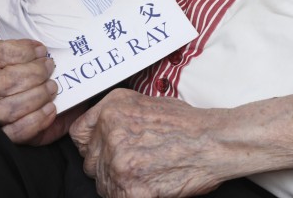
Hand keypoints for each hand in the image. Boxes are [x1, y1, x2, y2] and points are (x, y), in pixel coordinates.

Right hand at [0, 37, 78, 144]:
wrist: (62, 86)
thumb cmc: (35, 60)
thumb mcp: (20, 32)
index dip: (17, 52)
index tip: (39, 49)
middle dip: (30, 74)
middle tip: (49, 67)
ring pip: (4, 110)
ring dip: (34, 97)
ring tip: (52, 87)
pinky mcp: (9, 132)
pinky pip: (15, 132)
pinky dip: (36, 120)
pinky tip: (50, 107)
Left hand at [69, 90, 229, 197]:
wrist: (214, 142)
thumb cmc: (187, 124)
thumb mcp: (144, 104)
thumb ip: (115, 117)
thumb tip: (98, 133)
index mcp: (112, 108)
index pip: (79, 134)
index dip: (92, 145)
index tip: (103, 150)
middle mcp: (110, 131)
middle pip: (90, 161)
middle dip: (107, 165)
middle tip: (135, 163)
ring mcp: (117, 160)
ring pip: (102, 183)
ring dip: (120, 183)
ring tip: (147, 173)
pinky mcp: (129, 187)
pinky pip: (115, 197)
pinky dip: (132, 194)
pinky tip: (149, 186)